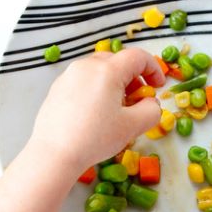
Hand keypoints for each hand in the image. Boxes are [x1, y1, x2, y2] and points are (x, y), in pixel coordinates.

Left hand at [24, 48, 164, 175]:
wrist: (54, 154)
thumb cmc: (95, 138)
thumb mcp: (133, 126)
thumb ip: (152, 110)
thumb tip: (151, 103)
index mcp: (107, 70)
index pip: (138, 57)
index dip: (154, 69)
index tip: (158, 86)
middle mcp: (86, 66)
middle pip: (117, 60)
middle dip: (133, 76)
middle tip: (138, 99)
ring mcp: (68, 75)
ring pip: (99, 69)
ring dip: (114, 82)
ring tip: (116, 108)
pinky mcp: (57, 88)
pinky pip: (83, 80)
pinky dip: (96, 88)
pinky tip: (95, 112)